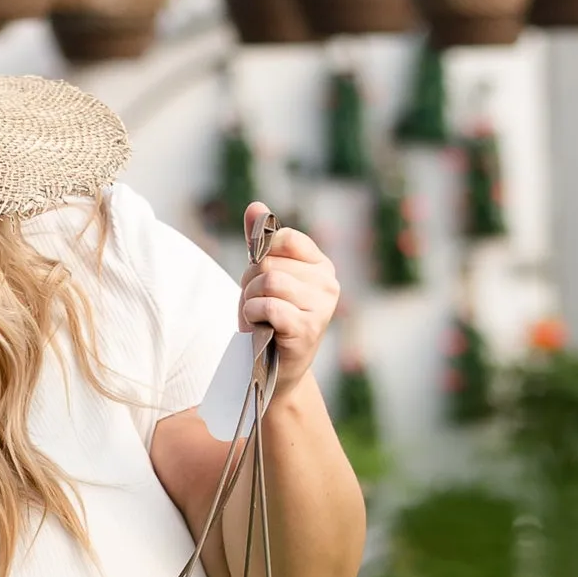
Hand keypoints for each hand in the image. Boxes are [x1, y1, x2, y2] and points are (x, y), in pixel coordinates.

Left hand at [240, 202, 340, 398]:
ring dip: (250, 300)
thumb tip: (255, 206)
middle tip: (256, 305)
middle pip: (270, 263)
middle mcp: (328, 283)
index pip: (284, 238)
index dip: (260, 255)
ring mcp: (321, 307)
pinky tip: (259, 328)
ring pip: (269, 282)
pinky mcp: (308, 329)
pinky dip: (254, 315)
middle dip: (250, 283)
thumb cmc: (269, 321)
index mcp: (321, 265)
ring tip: (257, 317)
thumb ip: (260, 243)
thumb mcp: (264, 278)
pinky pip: (269, 306)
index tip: (260, 277)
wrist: (274, 370)